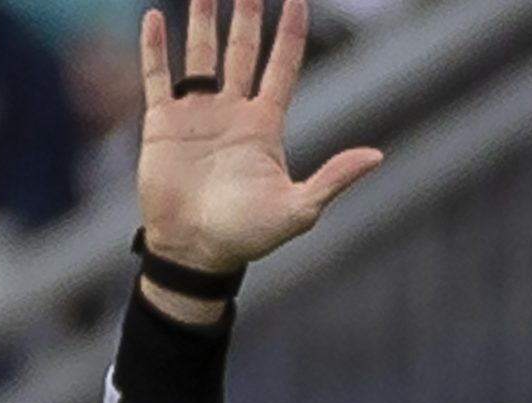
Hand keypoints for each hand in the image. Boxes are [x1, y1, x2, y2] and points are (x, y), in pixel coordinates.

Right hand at [135, 0, 376, 288]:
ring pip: (200, 56)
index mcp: (266, 126)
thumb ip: (334, 177)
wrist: (198, 250)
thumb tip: (377, 156)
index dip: (289, 34)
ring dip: (201, 22)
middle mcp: (232, 112)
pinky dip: (155, 49)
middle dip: (246, 17)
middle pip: (242, 52)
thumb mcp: (299, 208)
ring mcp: (197, 114)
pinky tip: (154, 18)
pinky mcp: (162, 123)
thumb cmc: (250, 235)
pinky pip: (157, 77)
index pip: (282, 68)